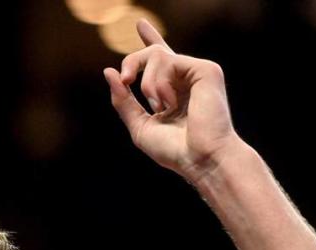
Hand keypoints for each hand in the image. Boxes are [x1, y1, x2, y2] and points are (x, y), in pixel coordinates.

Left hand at [103, 19, 243, 183]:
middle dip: (133, 62)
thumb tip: (109, 72)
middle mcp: (186, 81)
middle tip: (126, 79)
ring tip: (160, 106)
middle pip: (153, 53)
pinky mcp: (206, 70)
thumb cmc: (175, 152)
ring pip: (157, 55)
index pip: (160, 62)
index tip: (140, 24)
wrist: (200, 159)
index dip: (150, 41)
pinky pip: (169, 60)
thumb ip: (124, 102)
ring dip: (148, 82)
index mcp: (173, 94)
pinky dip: (161, 83)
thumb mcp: (140, 128)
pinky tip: (172, 102)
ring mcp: (197, 74)